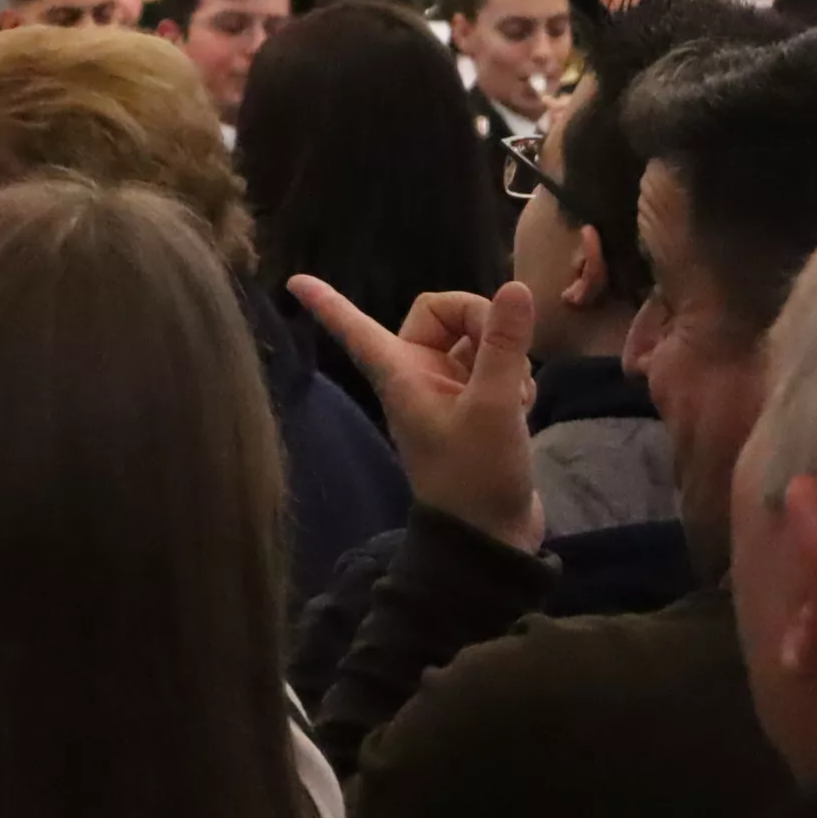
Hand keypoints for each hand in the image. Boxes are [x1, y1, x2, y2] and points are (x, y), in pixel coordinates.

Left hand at [289, 275, 544, 549]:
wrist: (492, 535)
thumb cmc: (476, 477)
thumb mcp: (494, 407)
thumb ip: (504, 346)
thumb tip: (513, 288)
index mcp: (399, 373)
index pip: (355, 327)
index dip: (328, 303)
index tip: (293, 281)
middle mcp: (416, 374)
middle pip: (445, 312)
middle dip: (482, 323)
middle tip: (509, 359)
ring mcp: (447, 388)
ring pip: (477, 337)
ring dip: (506, 356)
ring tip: (515, 398)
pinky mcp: (477, 402)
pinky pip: (495, 364)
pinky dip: (514, 377)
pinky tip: (523, 407)